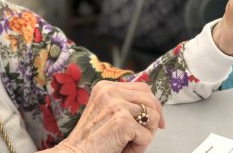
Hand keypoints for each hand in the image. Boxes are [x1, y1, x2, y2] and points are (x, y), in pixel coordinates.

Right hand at [46, 81, 164, 152]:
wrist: (76, 152)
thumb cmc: (92, 137)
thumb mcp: (105, 110)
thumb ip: (123, 102)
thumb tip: (153, 105)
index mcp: (105, 86)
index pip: (141, 87)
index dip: (152, 103)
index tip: (156, 118)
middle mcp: (110, 91)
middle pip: (150, 98)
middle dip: (155, 117)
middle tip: (149, 133)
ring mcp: (117, 105)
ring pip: (152, 115)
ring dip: (146, 133)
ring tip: (130, 141)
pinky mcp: (123, 121)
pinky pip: (147, 135)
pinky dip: (140, 146)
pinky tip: (124, 147)